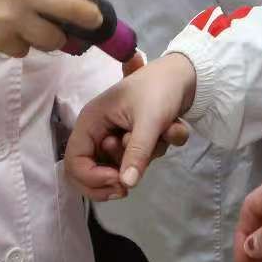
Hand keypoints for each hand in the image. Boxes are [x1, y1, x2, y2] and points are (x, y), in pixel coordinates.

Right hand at [0, 0, 103, 59]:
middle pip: (74, 8)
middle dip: (91, 17)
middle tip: (94, 20)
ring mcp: (13, 19)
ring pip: (54, 38)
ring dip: (54, 38)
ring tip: (45, 32)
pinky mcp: (2, 42)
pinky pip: (25, 49)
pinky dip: (21, 45)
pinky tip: (7, 35)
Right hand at [66, 54, 195, 199]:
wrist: (187, 74)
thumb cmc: (160, 89)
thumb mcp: (150, 120)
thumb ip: (137, 152)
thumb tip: (126, 184)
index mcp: (92, 121)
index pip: (74, 162)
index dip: (91, 178)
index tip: (118, 182)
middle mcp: (99, 131)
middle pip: (90, 172)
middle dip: (112, 180)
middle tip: (129, 187)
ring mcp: (116, 136)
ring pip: (118, 169)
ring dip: (144, 159)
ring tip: (161, 137)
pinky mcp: (133, 140)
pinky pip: (139, 159)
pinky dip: (157, 151)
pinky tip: (170, 131)